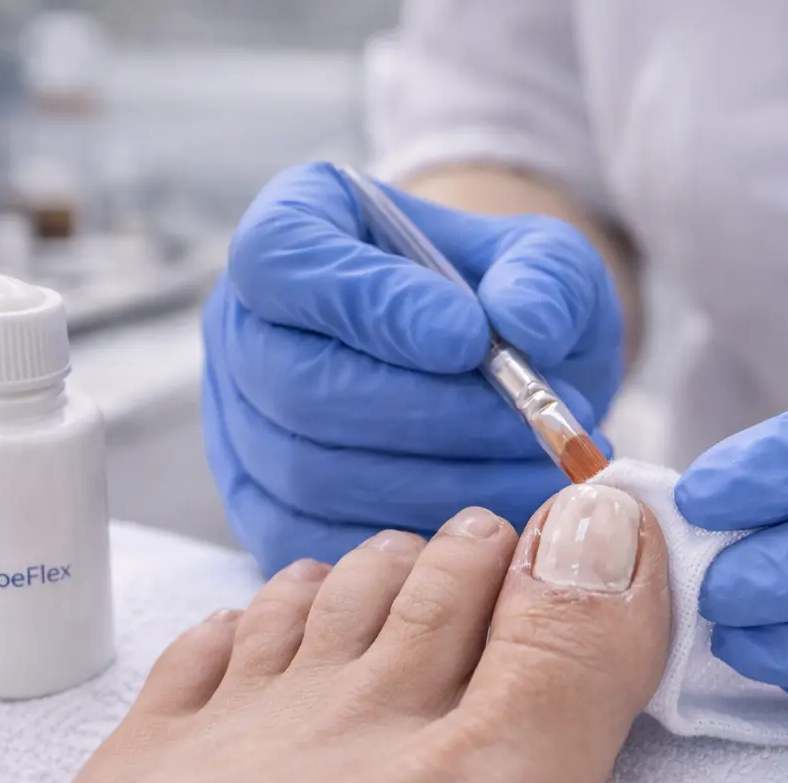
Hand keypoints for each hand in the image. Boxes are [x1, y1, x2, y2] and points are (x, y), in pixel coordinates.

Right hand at [202, 162, 623, 572]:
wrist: (492, 374)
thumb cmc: (501, 302)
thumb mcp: (541, 262)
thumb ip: (545, 276)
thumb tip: (528, 326)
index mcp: (290, 233)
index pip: (286, 259)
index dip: (372, 304)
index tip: (470, 337)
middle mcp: (244, 329)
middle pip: (294, 382)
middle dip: (422, 413)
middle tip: (525, 424)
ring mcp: (242, 429)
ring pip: (309, 473)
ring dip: (434, 481)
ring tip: (530, 471)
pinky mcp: (264, 514)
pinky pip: (320, 542)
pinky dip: (413, 542)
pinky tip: (492, 523)